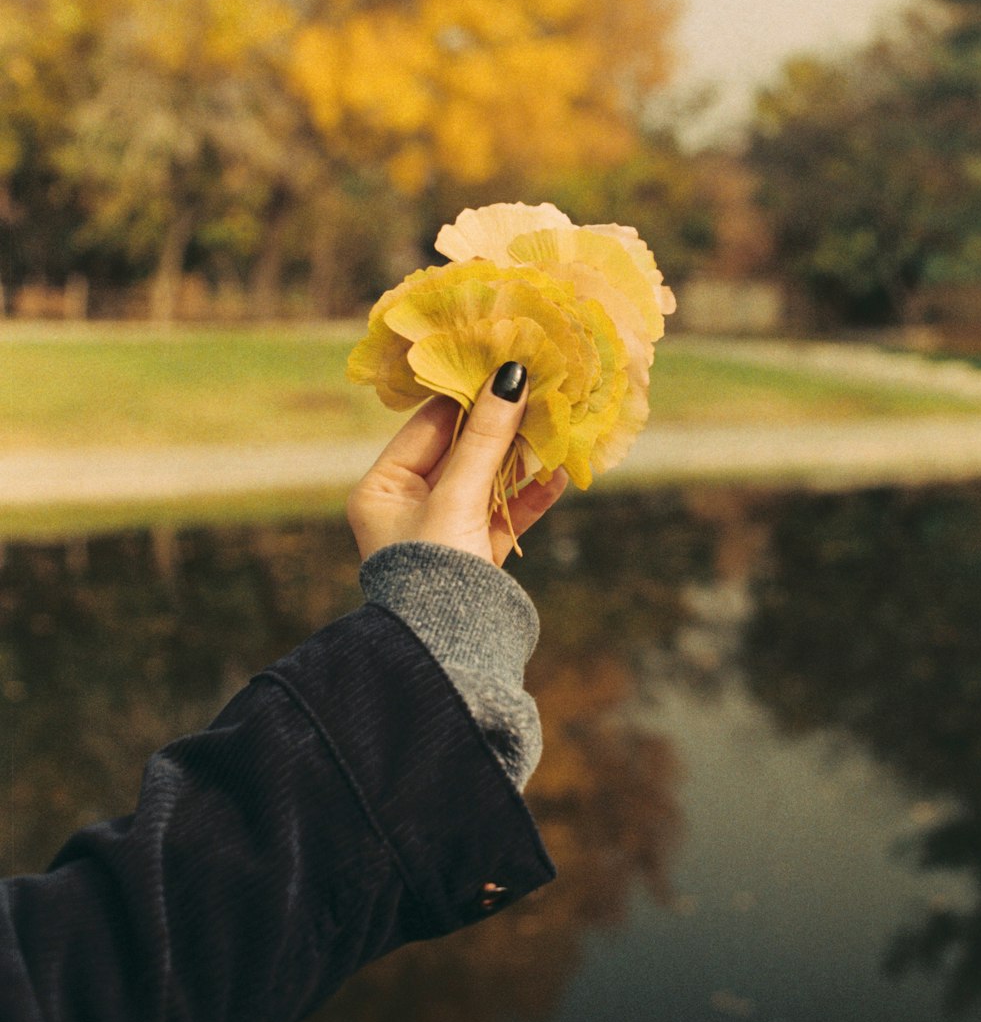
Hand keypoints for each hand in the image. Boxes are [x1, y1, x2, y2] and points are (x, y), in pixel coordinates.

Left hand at [347, 364, 568, 566]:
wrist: (447, 653)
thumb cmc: (434, 569)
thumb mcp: (457, 497)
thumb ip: (485, 438)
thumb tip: (509, 376)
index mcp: (381, 489)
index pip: (428, 426)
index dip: (467, 396)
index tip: (504, 367)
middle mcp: (408, 507)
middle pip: (461, 451)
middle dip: (501, 426)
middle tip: (539, 391)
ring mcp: (444, 531)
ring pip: (487, 480)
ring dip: (521, 458)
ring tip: (555, 426)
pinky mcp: (476, 555)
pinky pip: (504, 514)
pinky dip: (530, 496)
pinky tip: (559, 473)